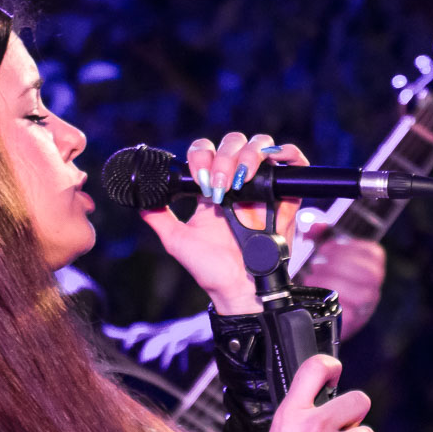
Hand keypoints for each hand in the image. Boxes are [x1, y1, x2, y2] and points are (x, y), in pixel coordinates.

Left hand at [140, 134, 308, 313]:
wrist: (238, 289)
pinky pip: (294, 163)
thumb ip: (158, 217)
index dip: (201, 157)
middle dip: (223, 158)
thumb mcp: (177, 240)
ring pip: (260, 146)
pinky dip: (288, 154)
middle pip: (233, 143)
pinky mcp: (286, 197)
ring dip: (248, 155)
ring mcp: (263, 187)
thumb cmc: (210, 269)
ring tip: (240, 180)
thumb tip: (138, 199)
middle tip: (219, 186)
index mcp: (213, 188)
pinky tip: (273, 162)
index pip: (207, 152)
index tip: (198, 180)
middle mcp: (238, 183)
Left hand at [296, 221, 384, 338]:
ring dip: (333, 282)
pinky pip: (349, 314)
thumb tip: (316, 226)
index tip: (326, 247)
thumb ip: (318, 234)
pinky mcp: (353, 322)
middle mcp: (373, 286)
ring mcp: (365, 306)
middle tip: (316, 262)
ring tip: (312, 277)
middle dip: (340, 264)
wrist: (314, 310)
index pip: (374, 254)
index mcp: (371, 266)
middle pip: (370, 274)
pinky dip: (331, 302)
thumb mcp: (320, 251)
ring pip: (362, 295)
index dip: (349, 248)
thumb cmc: (321, 276)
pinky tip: (316, 295)